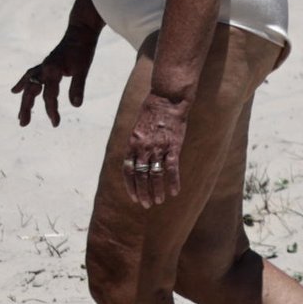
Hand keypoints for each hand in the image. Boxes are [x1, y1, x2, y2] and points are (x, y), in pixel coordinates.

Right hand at [12, 33, 94, 127]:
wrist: (81, 32)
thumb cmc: (83, 50)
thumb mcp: (83, 69)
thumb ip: (78, 87)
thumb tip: (76, 106)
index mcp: (51, 71)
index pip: (49, 95)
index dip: (51, 109)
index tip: (55, 123)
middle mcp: (43, 69)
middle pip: (31, 91)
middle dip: (26, 108)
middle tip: (23, 124)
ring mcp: (43, 67)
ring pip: (28, 85)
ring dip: (24, 100)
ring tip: (21, 115)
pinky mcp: (45, 65)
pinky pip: (30, 75)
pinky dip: (22, 83)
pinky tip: (15, 91)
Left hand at [118, 90, 189, 207]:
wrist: (167, 99)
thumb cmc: (153, 111)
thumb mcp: (138, 128)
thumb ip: (136, 144)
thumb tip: (136, 159)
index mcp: (132, 144)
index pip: (128, 170)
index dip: (130, 186)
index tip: (134, 197)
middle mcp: (143, 148)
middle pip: (140, 176)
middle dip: (143, 192)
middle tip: (146, 204)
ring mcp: (158, 147)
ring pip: (155, 175)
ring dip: (156, 190)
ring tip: (158, 201)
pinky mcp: (173, 146)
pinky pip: (172, 168)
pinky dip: (173, 181)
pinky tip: (174, 191)